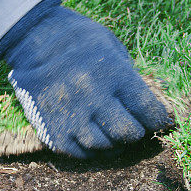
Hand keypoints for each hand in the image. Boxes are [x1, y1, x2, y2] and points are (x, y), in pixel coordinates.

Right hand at [0, 0, 172, 158]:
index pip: (148, 110)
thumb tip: (145, 107)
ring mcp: (70, 114)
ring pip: (104, 146)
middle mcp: (92, 96)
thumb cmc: (79, 40)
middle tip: (133, 125)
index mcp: (113, 73)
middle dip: (135, 131)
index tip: (158, 120)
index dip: (158, 119)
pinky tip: (92, 134)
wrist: (32, 37)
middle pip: (128, 133)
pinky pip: (80, 152)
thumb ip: (129, 78)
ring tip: (111, 131)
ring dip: (113, 142)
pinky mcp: (52, 128)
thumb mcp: (112, 47)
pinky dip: (91, 148)